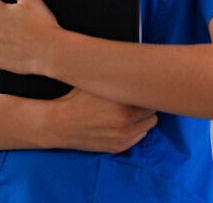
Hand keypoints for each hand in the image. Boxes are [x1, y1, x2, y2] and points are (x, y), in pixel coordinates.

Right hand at [37, 88, 157, 152]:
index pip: (150, 97)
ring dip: (143, 117)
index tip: (144, 87)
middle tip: (138, 98)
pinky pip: (140, 136)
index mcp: (121, 104)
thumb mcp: (97, 82)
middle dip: (147, 103)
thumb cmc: (77, 99)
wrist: (59, 124)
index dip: (147, 90)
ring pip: (149, 125)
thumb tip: (138, 65)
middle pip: (153, 111)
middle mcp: (124, 123)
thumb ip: (118, 78)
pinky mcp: (118, 147)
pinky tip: (124, 122)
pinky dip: (136, 129)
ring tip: (131, 110)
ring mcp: (121, 137)